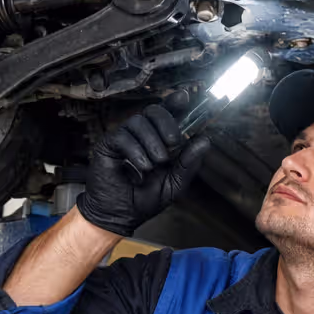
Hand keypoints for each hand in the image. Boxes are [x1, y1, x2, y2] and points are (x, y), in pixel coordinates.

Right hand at [76, 104, 209, 237]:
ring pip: (139, 121)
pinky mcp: (107, 145)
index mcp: (158, 140)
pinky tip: (141, 168)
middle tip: (174, 143)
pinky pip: (123, 136)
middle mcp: (141, 135)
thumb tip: (205, 140)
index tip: (185, 97)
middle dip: (167, 123)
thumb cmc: (145, 199)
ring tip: (156, 163)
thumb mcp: (175, 183)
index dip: (175, 102)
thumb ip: (189, 162)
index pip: (167, 113)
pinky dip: (136, 151)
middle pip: (154, 110)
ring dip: (152, 141)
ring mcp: (124, 138)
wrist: (120, 216)